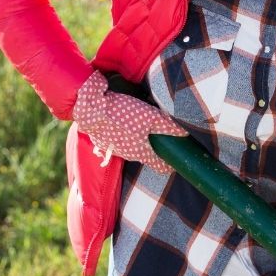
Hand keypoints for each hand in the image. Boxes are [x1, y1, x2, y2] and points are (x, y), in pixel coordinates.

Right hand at [72, 69, 186, 174]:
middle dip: (153, 149)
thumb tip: (184, 133)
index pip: (160, 166)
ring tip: (140, 127)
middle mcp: (129, 155)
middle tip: (160, 139)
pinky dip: (122, 135)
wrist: (91, 109)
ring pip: (130, 148)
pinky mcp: (102, 141)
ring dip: (136, 141)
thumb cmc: (123, 114)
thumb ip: (168, 126)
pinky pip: (117, 141)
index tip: (175, 163)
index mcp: (142, 153)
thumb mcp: (150, 117)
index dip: (169, 166)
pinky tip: (122, 123)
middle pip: (145, 155)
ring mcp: (114, 150)